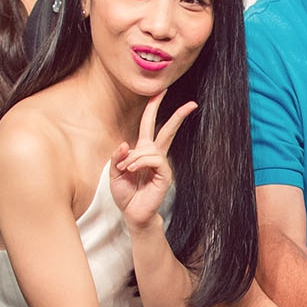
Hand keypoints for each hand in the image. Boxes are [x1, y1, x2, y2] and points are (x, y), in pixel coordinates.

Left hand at [108, 91, 195, 232]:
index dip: (154, 107)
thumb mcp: (114, 172)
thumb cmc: (125, 194)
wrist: (133, 214)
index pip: (149, 124)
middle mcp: (155, 155)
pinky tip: (132, 170)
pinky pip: (154, 160)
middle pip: (167, 130)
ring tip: (126, 169)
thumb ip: (118, 157)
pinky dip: (140, 163)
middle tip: (192, 104)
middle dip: (177, 115)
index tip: (161, 92)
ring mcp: (161, 165)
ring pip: (150, 149)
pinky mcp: (165, 175)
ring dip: (134, 157)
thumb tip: (126, 144)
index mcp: (143, 150)